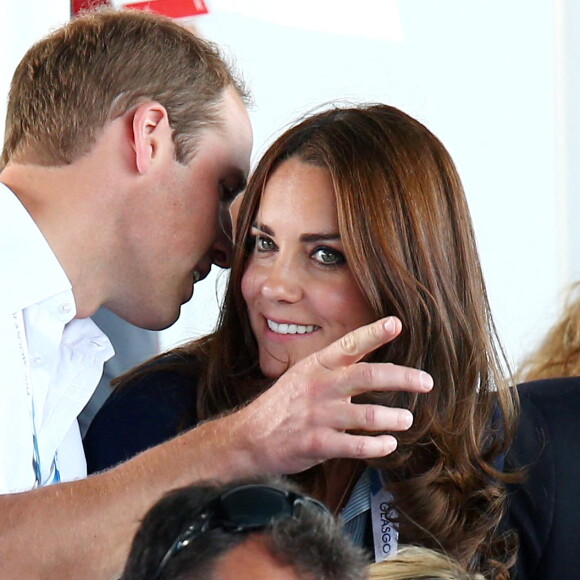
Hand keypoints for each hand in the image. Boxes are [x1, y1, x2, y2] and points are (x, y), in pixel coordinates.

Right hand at [236, 316, 432, 474]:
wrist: (250, 436)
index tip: (396, 323)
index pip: (348, 345)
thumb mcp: (303, 375)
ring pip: (366, 414)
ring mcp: (318, 415)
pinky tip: (388, 444)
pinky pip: (355, 445)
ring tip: (407, 420)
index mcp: (316, 365)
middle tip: (426, 381)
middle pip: (367, 376)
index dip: (373, 333)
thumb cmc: (282, 405)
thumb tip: (366, 353)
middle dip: (401, 377)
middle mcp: (319, 386)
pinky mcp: (317, 443)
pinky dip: (376, 446)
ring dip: (392, 417)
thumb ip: (333, 366)